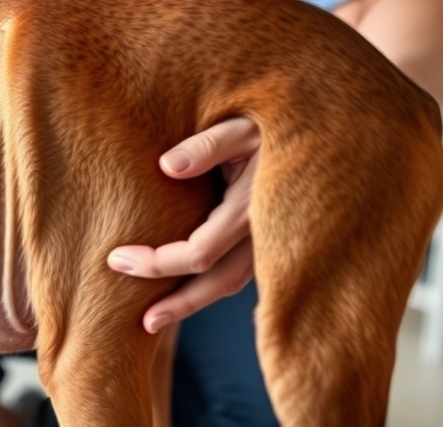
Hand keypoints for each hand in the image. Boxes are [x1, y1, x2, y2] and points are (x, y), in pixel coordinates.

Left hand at [107, 117, 259, 333]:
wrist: (325, 130)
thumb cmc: (275, 121)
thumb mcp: (243, 123)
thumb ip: (209, 144)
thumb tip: (168, 166)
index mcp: (252, 207)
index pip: (199, 253)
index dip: (157, 263)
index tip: (117, 259)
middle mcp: (266, 233)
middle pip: (218, 284)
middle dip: (177, 304)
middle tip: (139, 322)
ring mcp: (274, 240)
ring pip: (232, 283)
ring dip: (193, 302)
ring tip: (154, 319)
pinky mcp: (273, 239)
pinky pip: (240, 271)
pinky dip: (210, 285)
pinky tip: (187, 291)